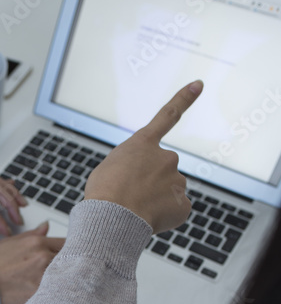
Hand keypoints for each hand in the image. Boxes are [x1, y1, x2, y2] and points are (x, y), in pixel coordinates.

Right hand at [0, 222, 64, 303]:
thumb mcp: (11, 242)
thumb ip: (33, 234)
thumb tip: (46, 227)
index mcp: (37, 243)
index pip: (65, 243)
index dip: (69, 249)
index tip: (70, 254)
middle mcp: (42, 257)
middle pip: (69, 259)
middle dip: (68, 264)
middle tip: (65, 270)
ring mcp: (42, 276)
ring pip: (66, 276)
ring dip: (64, 278)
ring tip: (58, 282)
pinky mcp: (41, 293)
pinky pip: (58, 291)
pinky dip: (58, 292)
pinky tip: (54, 293)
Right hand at [84, 81, 202, 233]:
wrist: (112, 218)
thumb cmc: (104, 194)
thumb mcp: (109, 168)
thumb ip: (131, 167)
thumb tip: (147, 184)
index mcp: (144, 144)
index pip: (168, 116)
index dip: (184, 99)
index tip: (199, 84)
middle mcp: (166, 157)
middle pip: (163, 169)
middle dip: (151, 181)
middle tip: (131, 196)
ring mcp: (177, 180)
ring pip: (169, 190)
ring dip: (156, 199)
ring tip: (136, 209)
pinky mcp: (183, 204)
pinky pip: (176, 210)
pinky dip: (165, 216)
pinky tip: (150, 219)